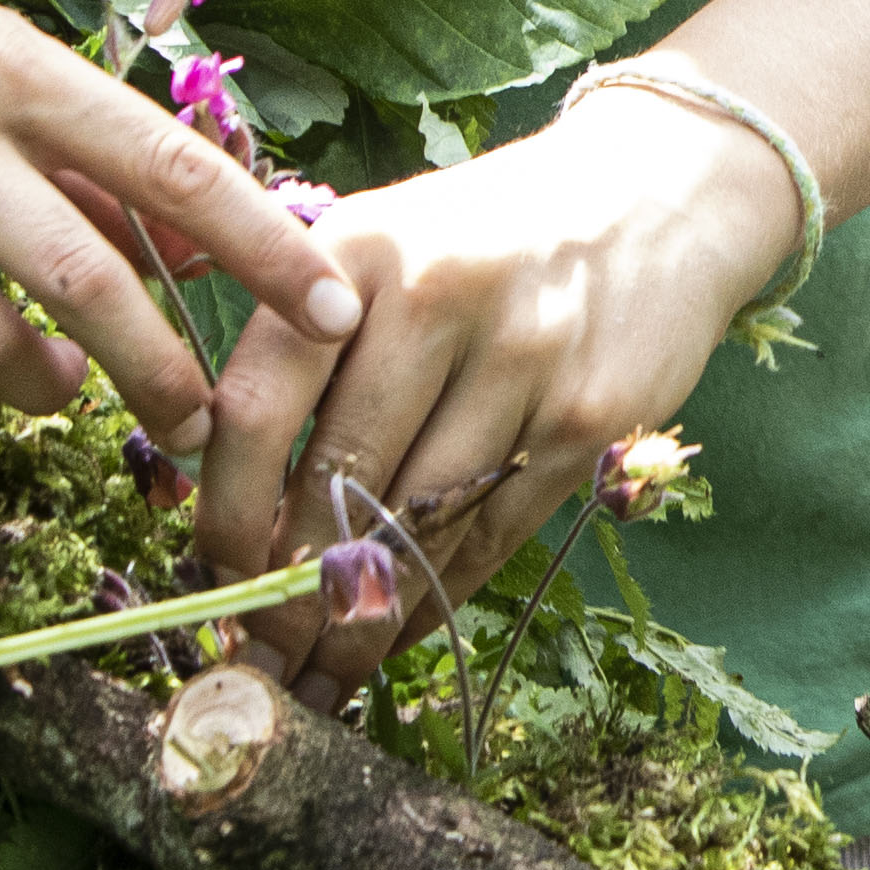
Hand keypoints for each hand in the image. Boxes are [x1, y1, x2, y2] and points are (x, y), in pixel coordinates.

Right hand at [0, 0, 358, 445]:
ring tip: (60, 388)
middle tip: (199, 421)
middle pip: (89, 285)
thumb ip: (65, 138)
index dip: (266, 251)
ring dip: (46, 391)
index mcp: (9, 67)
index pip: (173, 171)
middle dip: (163, 372)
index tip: (336, 309)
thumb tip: (178, 234)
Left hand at [187, 100, 779, 700]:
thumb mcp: (386, 247)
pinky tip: (404, 629)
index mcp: (359, 248)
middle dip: (290, 592)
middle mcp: (440, 295)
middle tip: (259, 662)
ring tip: (320, 675)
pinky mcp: (592, 414)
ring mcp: (527, 357)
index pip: (259, 404)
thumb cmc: (488, 238)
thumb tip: (225, 506)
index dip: (224, 513)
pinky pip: (494, 534)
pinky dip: (441, 597)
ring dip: (363, 618)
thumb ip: (305, 349)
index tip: (211, 579)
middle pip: (339, 481)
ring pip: (419, 523)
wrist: (659, 194)